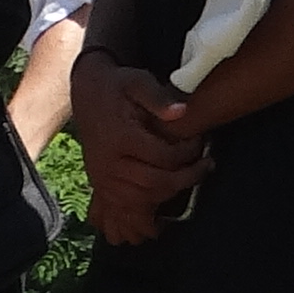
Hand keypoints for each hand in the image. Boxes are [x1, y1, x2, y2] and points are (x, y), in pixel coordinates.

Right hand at [66, 54, 213, 238]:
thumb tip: (181, 112)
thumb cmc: (117, 86)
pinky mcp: (101, 185)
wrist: (88, 94)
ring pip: (142, 199)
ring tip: (190, 178)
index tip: (200, 142)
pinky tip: (164, 202)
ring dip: (170, 194)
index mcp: (120, 137)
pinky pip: (124, 208)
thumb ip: (159, 97)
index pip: (163, 157)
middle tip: (205, 165)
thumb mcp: (138, 81)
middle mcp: (108, 162)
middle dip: (186, 178)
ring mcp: (102, 177)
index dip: (188, 153)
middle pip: (154, 184)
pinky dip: (145, 211)